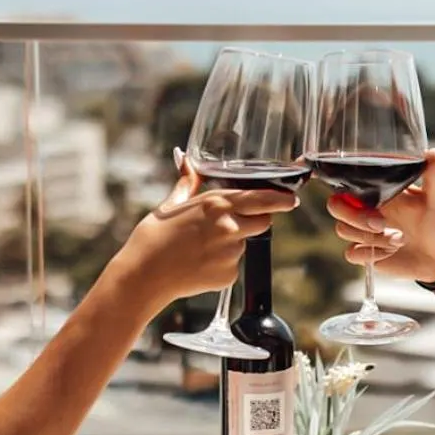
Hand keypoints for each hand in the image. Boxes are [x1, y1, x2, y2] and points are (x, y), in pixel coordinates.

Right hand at [110, 156, 297, 307]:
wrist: (143, 276)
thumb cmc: (153, 237)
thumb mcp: (171, 204)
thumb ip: (188, 182)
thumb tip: (185, 158)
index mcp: (217, 204)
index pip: (263, 198)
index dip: (280, 199)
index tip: (291, 199)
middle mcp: (230, 226)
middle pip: (263, 221)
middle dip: (253, 221)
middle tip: (227, 226)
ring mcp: (231, 252)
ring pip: (245, 244)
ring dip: (233, 243)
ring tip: (201, 247)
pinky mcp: (229, 275)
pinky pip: (234, 266)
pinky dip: (222, 265)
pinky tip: (199, 264)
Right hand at [326, 149, 434, 281]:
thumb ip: (434, 176)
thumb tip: (433, 152)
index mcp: (381, 194)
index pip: (348, 185)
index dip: (347, 191)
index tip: (366, 200)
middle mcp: (369, 211)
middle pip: (336, 207)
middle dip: (355, 216)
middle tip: (382, 223)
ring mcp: (366, 233)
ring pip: (343, 230)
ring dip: (371, 237)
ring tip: (399, 239)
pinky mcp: (368, 254)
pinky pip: (351, 254)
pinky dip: (369, 254)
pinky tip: (391, 252)